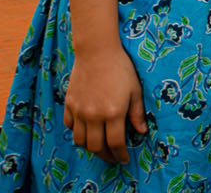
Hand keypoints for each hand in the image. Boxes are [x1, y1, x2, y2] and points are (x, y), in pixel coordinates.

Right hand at [64, 45, 146, 163]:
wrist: (97, 52)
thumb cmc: (121, 68)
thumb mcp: (136, 90)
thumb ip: (137, 113)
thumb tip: (141, 131)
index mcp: (113, 112)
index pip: (115, 143)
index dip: (120, 154)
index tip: (124, 159)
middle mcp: (93, 115)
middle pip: (95, 146)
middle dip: (105, 156)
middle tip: (112, 157)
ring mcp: (79, 110)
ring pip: (80, 140)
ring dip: (90, 147)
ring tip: (99, 146)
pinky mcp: (69, 104)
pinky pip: (70, 126)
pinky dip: (77, 132)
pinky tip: (86, 130)